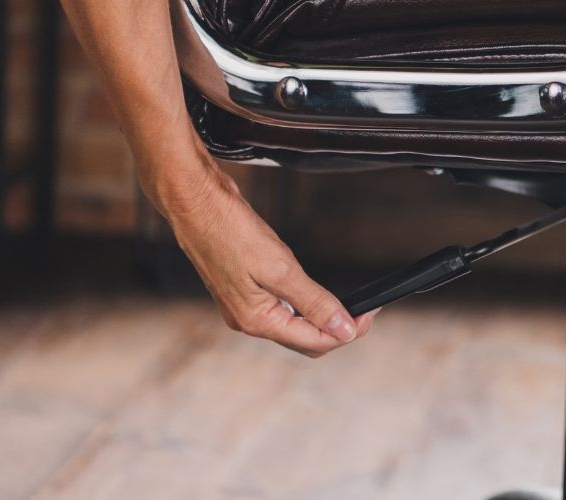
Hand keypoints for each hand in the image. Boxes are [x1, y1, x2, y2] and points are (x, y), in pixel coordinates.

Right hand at [159, 160, 376, 356]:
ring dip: (321, 320)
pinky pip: (281, 310)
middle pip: (304, 340)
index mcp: (256, 321)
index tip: (371, 312)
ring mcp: (243, 306)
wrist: (194, 203)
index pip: (314, 342)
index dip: (347, 331)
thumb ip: (313, 302)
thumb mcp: (279, 268)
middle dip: (337, 330)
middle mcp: (248, 320)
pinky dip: (303, 307)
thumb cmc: (229, 230)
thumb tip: (343, 328)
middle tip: (365, 310)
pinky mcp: (243, 290)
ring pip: (293, 327)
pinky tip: (314, 294)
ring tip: (347, 304)